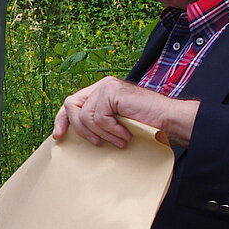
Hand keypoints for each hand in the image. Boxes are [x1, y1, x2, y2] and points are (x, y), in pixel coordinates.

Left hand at [52, 76, 199, 147]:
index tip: (59, 136)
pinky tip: (125, 134)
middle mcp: (102, 86)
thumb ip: (98, 123)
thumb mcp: (116, 125)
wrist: (170, 121)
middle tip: (94, 143)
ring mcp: (107, 87)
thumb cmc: (147, 126)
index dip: (62, 119)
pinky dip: (112, 131)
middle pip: (71, 104)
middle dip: (78, 127)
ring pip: (86, 116)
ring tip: (120, 140)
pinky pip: (99, 118)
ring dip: (103, 134)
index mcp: (101, 93)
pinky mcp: (112, 91)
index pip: (73, 103)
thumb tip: (77, 135)